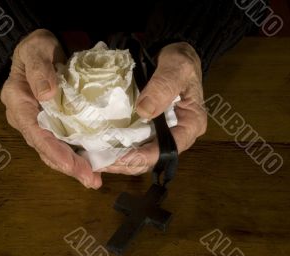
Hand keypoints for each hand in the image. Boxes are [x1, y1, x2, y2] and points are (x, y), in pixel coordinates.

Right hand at [0, 29, 101, 188]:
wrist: (38, 50)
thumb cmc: (37, 47)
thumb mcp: (36, 50)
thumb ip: (40, 71)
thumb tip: (47, 96)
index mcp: (18, 102)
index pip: (35, 132)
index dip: (53, 150)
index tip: (71, 164)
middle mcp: (25, 118)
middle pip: (45, 148)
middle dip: (67, 166)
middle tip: (90, 180)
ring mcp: (37, 123)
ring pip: (52, 150)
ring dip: (72, 167)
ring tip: (93, 180)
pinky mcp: (50, 123)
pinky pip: (61, 143)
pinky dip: (74, 156)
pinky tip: (91, 165)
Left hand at [101, 42, 206, 174]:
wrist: (174, 56)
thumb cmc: (181, 61)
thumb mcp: (177, 67)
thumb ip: (163, 86)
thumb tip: (144, 111)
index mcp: (191, 124)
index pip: (168, 150)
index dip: (143, 157)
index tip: (119, 158)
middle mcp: (178, 135)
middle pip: (153, 159)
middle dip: (127, 164)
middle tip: (101, 163)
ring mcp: (163, 135)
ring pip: (142, 157)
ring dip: (120, 161)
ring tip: (98, 161)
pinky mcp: (150, 130)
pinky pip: (135, 146)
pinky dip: (119, 151)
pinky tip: (102, 150)